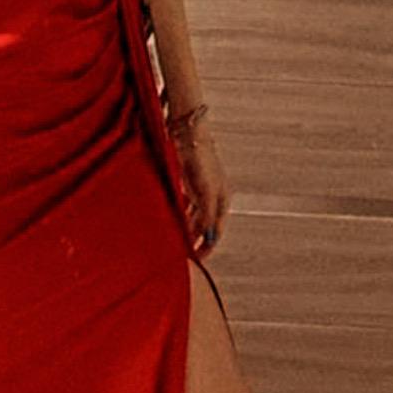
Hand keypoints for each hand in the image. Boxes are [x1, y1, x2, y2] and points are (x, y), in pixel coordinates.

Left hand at [172, 120, 229, 257]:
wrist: (187, 133)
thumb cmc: (201, 160)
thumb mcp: (206, 191)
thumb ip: (208, 215)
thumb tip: (210, 238)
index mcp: (222, 199)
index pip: (216, 230)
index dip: (208, 245)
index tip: (198, 260)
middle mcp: (213, 195)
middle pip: (205, 224)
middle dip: (196, 239)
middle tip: (184, 253)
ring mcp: (200, 188)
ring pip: (194, 215)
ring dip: (187, 228)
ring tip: (176, 240)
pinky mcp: (187, 181)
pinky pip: (184, 204)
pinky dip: (179, 214)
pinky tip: (170, 219)